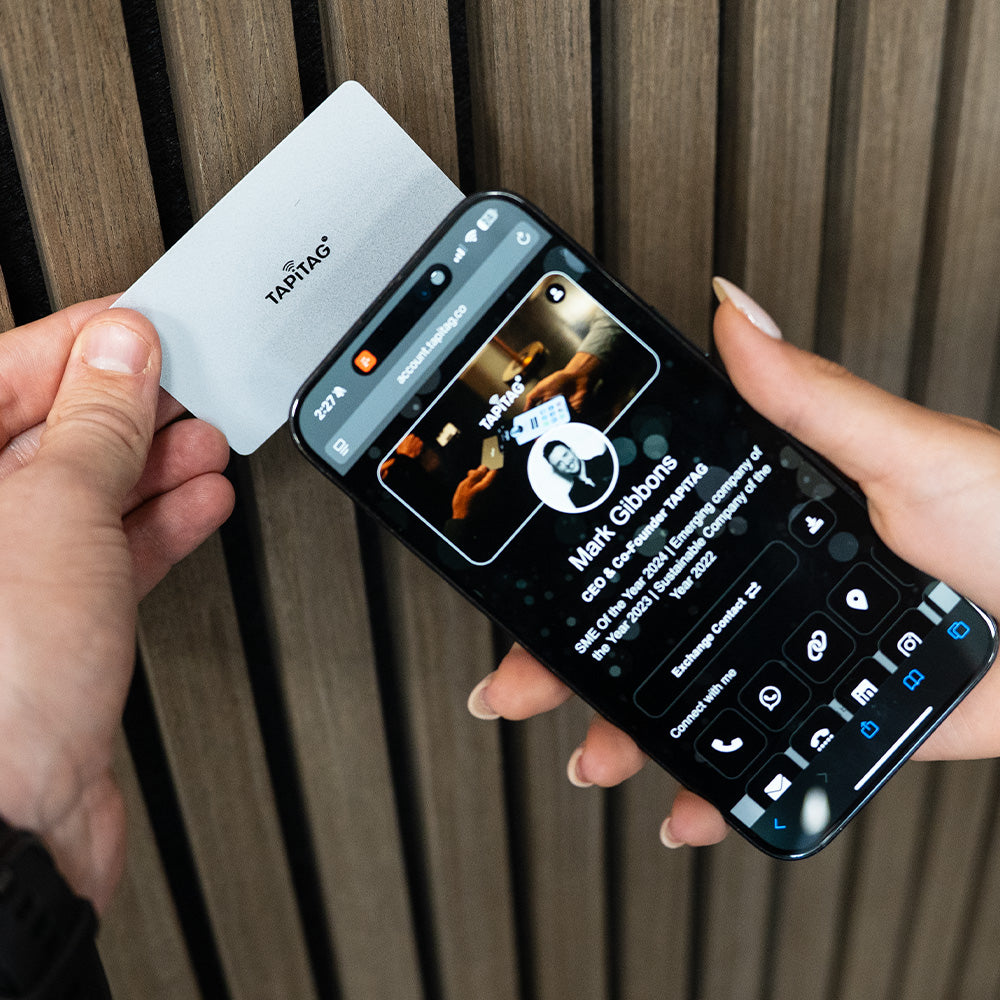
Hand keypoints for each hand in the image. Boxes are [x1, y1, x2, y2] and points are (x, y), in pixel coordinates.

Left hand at [0, 298, 233, 910]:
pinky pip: (104, 552)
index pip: (5, 375)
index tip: (145, 328)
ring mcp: (4, 579)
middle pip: (44, 433)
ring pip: (82, 494)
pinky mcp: (48, 625)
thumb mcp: (55, 512)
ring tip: (205, 443)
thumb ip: (95, 424)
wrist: (6, 828)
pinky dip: (156, 525)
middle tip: (187, 387)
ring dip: (152, 466)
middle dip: (125, 408)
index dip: (82, 344)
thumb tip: (122, 354)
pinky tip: (198, 501)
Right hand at [452, 465, 497, 518]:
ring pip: (489, 484)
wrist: (463, 520)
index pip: (495, 470)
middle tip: (470, 474)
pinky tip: (472, 492)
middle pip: (492, 477)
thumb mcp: (466, 485)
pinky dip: (481, 489)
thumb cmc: (463, 502)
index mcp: (488, 485)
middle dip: (483, 474)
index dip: (490, 465)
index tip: (484, 462)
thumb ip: (476, 474)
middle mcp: (493, 491)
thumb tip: (483, 467)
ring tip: (469, 485)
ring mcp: (492, 498)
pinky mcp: (490, 503)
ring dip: (481, 481)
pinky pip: (488, 492)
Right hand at [468, 278, 999, 848]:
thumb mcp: (902, 453)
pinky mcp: (836, 721)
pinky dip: (720, 792)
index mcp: (775, 522)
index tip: (535, 588)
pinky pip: (763, 764)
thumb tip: (735, 315)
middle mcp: (776, 590)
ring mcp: (799, 658)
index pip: (659, 545)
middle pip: (655, 630)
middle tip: (524, 687)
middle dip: (578, 665)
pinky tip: (686, 808)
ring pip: (693, 701)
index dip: (591, 569)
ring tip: (595, 758)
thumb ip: (811, 397)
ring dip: (633, 736)